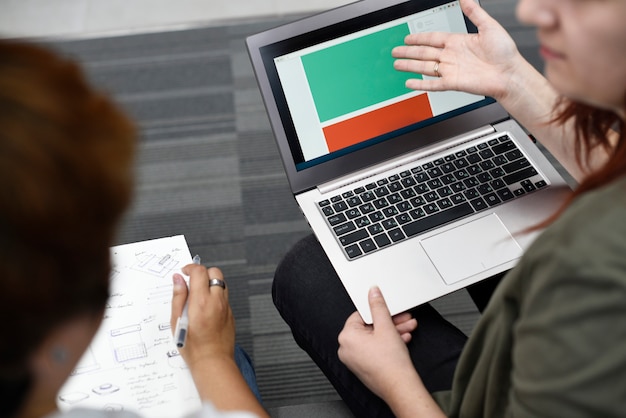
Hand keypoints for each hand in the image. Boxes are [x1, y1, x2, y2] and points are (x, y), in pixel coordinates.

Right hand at [170, 264, 234, 367]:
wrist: (213, 361)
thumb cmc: (193, 347)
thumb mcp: (177, 321)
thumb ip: (178, 297)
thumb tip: (178, 280)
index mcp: (201, 302)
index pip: (200, 272)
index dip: (190, 268)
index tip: (184, 272)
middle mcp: (216, 301)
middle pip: (215, 272)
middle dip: (203, 273)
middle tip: (192, 282)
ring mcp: (226, 307)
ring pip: (222, 283)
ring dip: (211, 283)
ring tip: (199, 295)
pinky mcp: (231, 313)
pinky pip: (224, 296)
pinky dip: (216, 295)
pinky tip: (206, 307)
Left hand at [337, 287, 417, 399]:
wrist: (400, 386)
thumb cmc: (390, 363)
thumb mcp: (386, 326)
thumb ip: (378, 306)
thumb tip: (372, 293)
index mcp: (346, 337)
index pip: (361, 315)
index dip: (378, 310)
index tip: (388, 308)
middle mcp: (346, 349)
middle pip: (370, 327)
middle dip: (390, 322)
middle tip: (402, 318)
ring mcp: (355, 360)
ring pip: (375, 338)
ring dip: (393, 332)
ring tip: (407, 328)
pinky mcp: (364, 367)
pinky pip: (375, 349)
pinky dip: (388, 343)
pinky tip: (402, 340)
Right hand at [392, 0, 521, 100]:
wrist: (510, 74)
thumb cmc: (504, 53)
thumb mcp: (489, 26)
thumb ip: (474, 12)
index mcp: (458, 42)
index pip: (433, 38)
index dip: (419, 37)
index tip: (408, 37)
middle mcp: (452, 56)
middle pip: (424, 52)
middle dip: (408, 51)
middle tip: (395, 51)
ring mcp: (451, 70)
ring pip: (425, 67)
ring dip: (410, 65)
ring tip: (397, 64)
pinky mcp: (453, 83)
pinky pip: (433, 84)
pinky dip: (420, 84)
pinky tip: (410, 83)